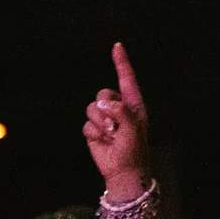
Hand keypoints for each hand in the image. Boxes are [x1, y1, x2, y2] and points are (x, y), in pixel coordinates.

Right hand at [83, 41, 155, 190]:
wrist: (122, 172)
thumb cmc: (133, 150)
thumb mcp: (133, 128)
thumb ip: (120, 111)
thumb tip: (102, 104)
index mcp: (133, 104)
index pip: (126, 78)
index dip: (121, 62)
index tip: (117, 46)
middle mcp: (118, 108)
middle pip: (102, 94)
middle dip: (105, 109)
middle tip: (114, 127)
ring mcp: (105, 119)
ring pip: (91, 109)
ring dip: (99, 124)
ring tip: (110, 136)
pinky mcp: (93, 131)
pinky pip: (86, 124)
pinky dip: (93, 134)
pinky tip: (102, 143)